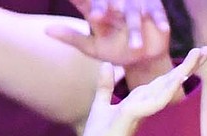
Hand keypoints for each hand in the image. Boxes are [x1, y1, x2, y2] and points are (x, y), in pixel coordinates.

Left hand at [46, 0, 169, 66]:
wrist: (143, 59)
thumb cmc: (117, 52)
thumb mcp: (93, 48)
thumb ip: (72, 37)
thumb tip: (45, 30)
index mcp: (96, 10)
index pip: (83, 0)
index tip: (86, 12)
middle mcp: (115, 5)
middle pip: (107, 1)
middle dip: (103, 6)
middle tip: (98, 16)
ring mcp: (135, 7)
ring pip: (132, 11)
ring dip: (133, 24)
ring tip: (131, 35)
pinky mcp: (154, 13)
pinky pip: (157, 13)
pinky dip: (159, 19)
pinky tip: (161, 28)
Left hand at [80, 47, 206, 135]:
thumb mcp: (101, 103)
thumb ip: (106, 85)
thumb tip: (108, 64)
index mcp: (141, 100)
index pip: (163, 80)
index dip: (179, 67)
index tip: (196, 54)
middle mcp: (147, 104)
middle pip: (172, 80)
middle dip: (190, 64)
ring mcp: (143, 110)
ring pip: (167, 86)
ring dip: (184, 70)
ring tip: (201, 54)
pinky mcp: (135, 115)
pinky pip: (155, 100)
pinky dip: (167, 89)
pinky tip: (179, 78)